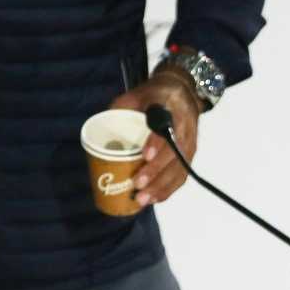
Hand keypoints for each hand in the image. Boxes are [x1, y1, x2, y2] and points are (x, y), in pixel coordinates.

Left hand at [108, 69, 200, 207]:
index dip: (157, 141)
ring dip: (161, 186)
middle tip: (137, 184)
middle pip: (174, 152)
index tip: (145, 155)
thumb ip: (119, 110)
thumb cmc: (152, 95)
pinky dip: (169, 189)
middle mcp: (183, 125)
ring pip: (180, 167)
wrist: (181, 91)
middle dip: (156, 171)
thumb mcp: (135, 94)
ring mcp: (190, 141)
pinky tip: (155, 199)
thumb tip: (98, 132)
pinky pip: (183, 174)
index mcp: (169, 106)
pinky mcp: (191, 153)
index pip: (165, 124)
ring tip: (143, 199)